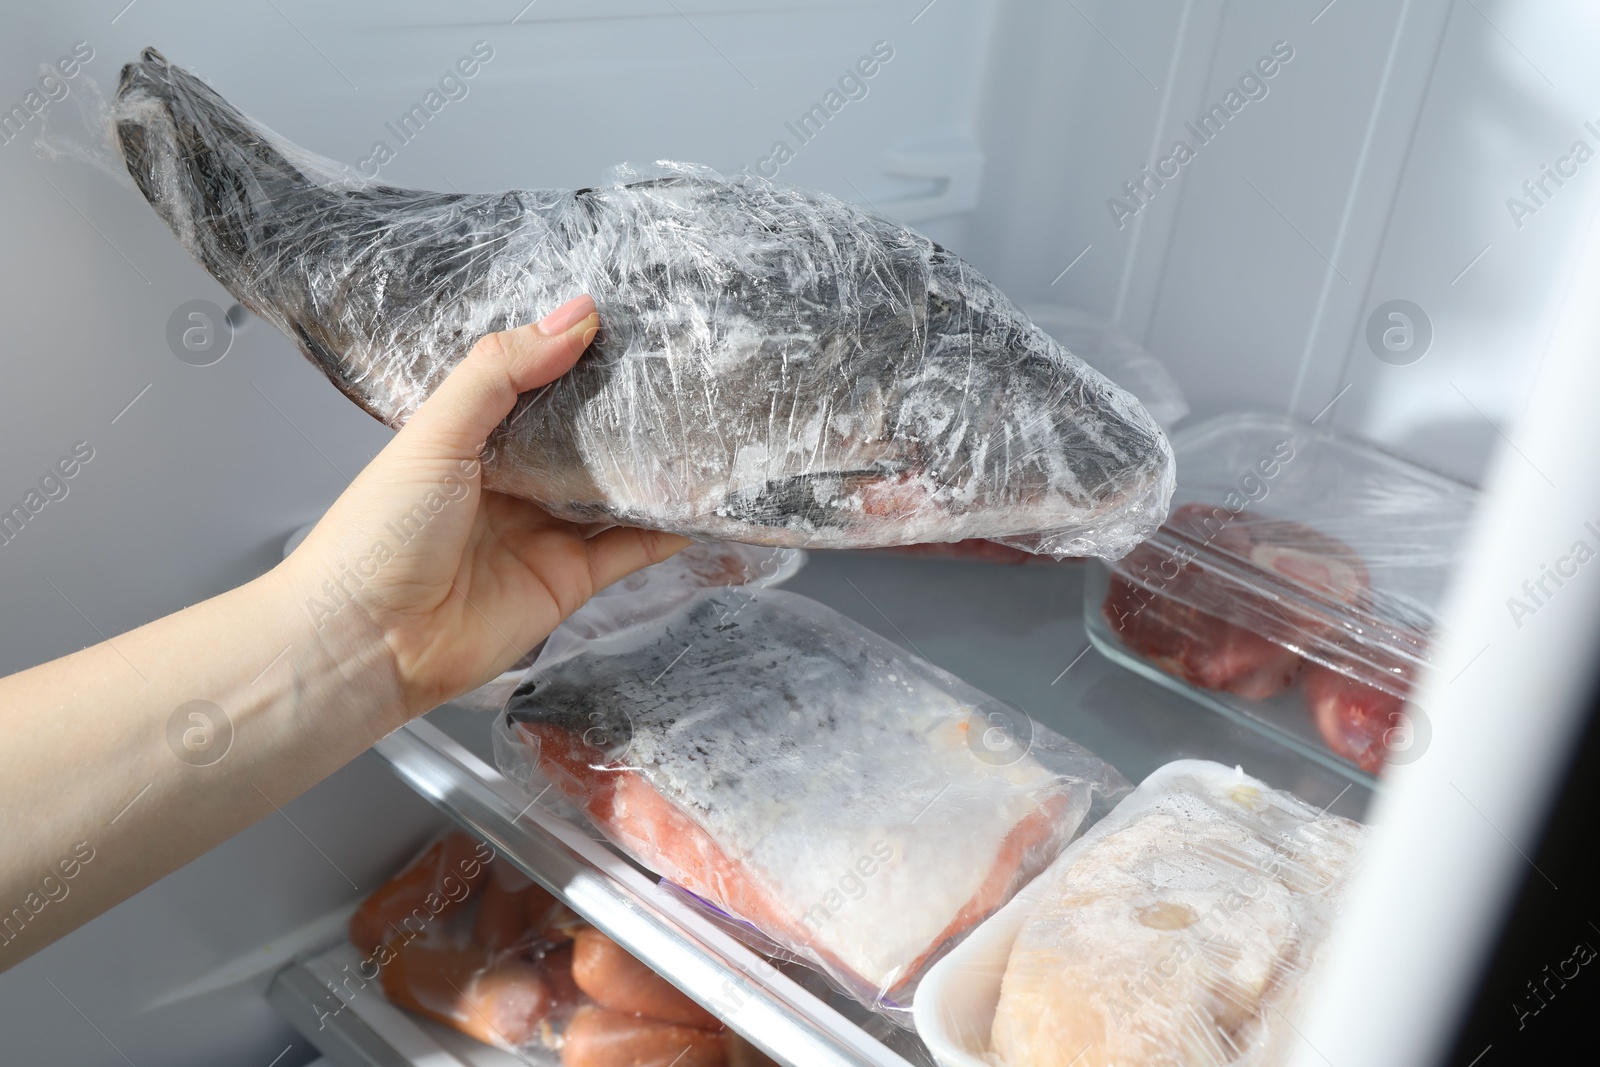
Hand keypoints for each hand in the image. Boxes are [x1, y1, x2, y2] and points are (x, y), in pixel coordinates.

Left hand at [279, 294, 688, 721]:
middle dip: (627, 415)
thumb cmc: (377, 537)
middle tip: (680, 375)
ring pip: (614, 493)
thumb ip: (501, 371)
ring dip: (655, 471)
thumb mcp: (437, 433)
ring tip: (705, 434)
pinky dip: (665, 530)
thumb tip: (573, 316)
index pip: (537, 389)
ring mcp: (542, 534)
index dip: (577, 360)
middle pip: (583, 441)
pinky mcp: (568, 582)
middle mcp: (510, 485)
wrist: (366, 642)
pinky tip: (698, 505)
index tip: (629, 327)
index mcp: (471, 441)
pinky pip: (628, 550)